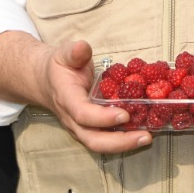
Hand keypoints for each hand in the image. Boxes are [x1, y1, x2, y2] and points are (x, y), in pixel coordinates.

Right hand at [36, 40, 152, 153]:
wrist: (47, 82)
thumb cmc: (59, 67)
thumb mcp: (64, 53)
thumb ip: (74, 52)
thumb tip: (82, 47)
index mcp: (67, 99)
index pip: (83, 113)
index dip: (103, 117)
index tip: (125, 114)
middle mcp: (72, 119)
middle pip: (93, 140)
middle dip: (120, 142)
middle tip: (144, 136)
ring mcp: (80, 128)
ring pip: (100, 145)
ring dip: (124, 144)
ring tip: (147, 138)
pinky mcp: (89, 130)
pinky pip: (105, 140)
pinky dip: (123, 140)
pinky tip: (142, 133)